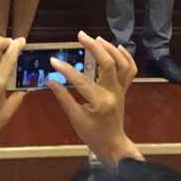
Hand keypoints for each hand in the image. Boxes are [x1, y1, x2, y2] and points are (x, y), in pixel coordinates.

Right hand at [47, 31, 142, 168]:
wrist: (113, 145)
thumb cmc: (93, 135)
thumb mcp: (75, 119)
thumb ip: (64, 98)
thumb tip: (50, 80)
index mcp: (100, 102)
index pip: (81, 80)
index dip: (66, 69)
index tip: (53, 60)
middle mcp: (113, 93)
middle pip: (107, 64)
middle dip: (94, 47)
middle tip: (81, 35)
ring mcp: (121, 90)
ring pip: (121, 64)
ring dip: (110, 48)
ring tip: (96, 39)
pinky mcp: (124, 89)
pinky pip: (130, 70)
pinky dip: (126, 57)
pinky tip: (117, 47)